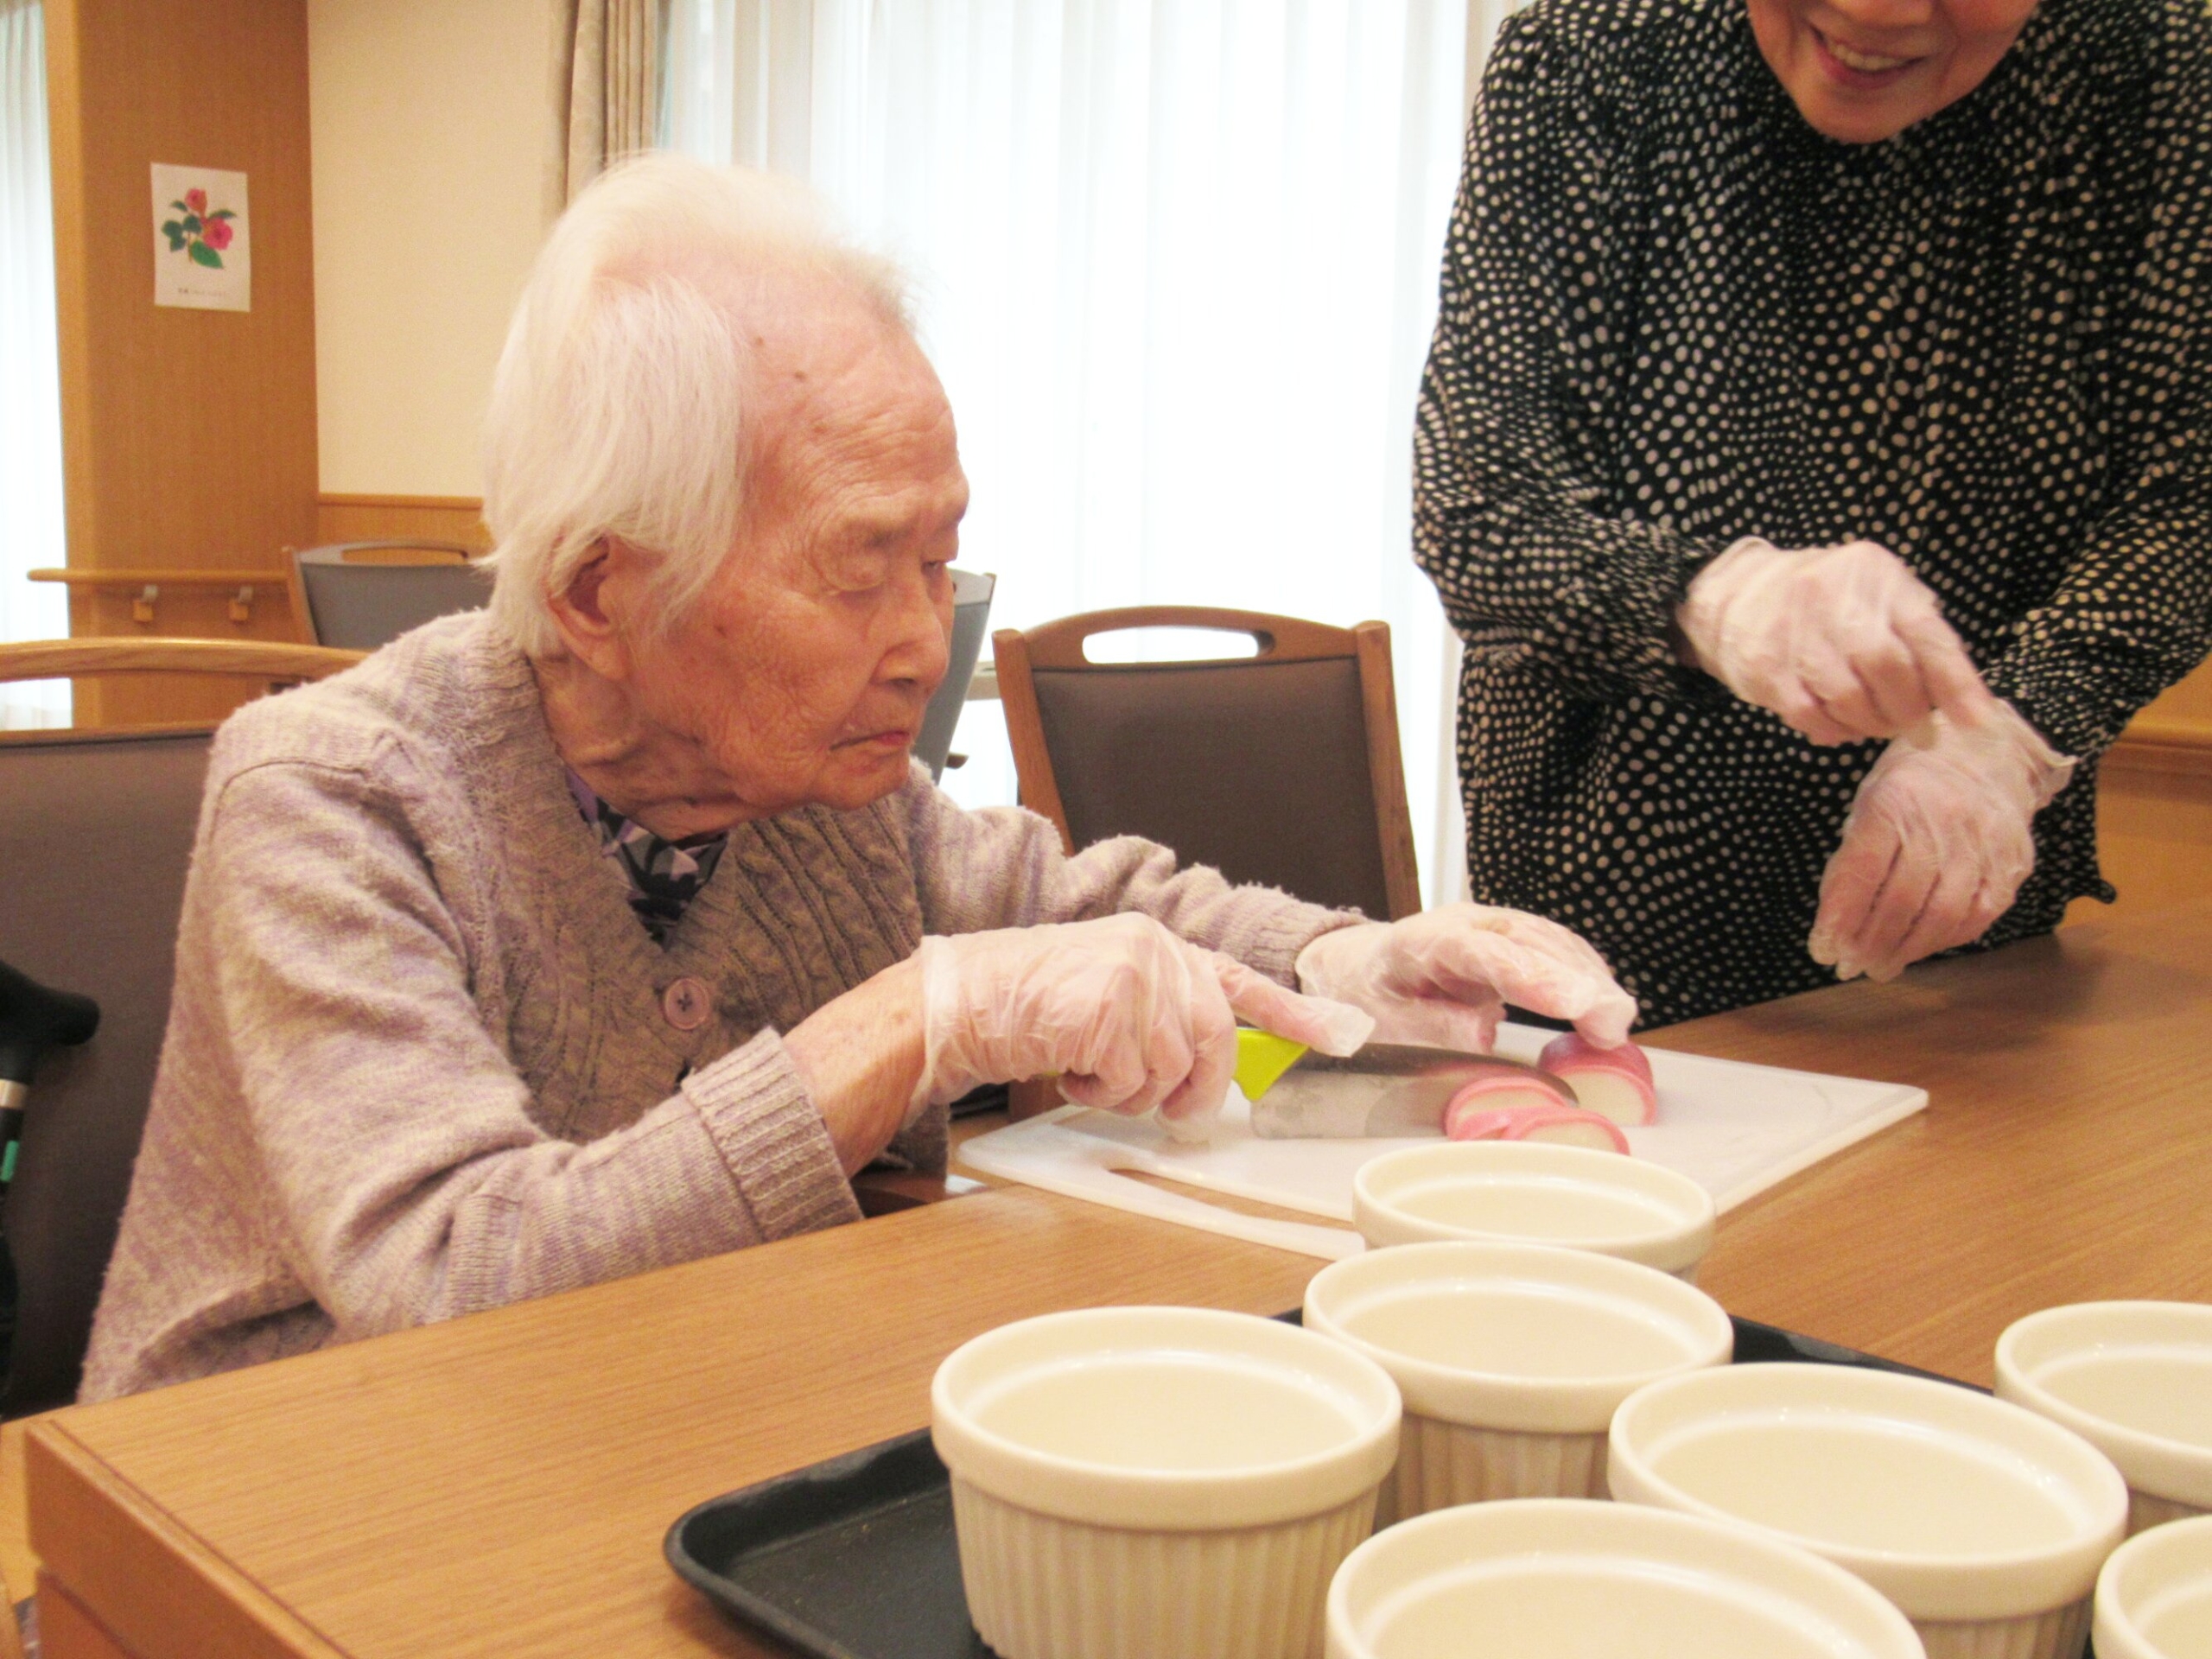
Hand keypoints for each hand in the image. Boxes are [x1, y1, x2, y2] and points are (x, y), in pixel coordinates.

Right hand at [914, 914, 1373, 1127]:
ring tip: (1086, 1072)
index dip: (1294, 1014)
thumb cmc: (1031, 1008)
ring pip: (1171, 1069)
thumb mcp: (1109, 996)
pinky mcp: (1111, 1006)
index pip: (1240, 981)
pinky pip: (1133, 1081)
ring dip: (1130, 1094)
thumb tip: (1211, 1074)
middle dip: (1192, 1089)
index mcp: (1161, 946)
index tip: (1341, 1035)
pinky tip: (1067, 1067)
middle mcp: (1157, 950)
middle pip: (1213, 1041)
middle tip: (1159, 1109)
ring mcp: (1136, 974)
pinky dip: (1100, 1092)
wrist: (965, 999)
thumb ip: (1163, 1017)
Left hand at [1294, 903, 1636, 1051]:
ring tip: (1617, 1021)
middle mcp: (1461, 923)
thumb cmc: (1364, 996)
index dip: (1531, 975)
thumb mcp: (1380, 1021)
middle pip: (1527, 941)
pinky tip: (1602, 1001)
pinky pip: (1552, 948)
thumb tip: (1483, 1034)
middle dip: (1576, 979)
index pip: (1481, 952)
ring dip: (1588, 977)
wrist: (1356, 964)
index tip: (1572, 1002)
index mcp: (1420, 942)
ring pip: (1548, 940)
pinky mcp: (1508, 939)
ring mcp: (1488, 926)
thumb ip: (1429, 1026)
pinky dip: (1582, 973)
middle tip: (1614, 1023)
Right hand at [1678, 537, 1991, 743]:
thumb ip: (1917, 634)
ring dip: (1871, 724)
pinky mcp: (1764, 665)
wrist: (1739, 593)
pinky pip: (1810, 714)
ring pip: (1849, 697)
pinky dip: (1833, 730)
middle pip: (1887, 667)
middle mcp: (1833, 595)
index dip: (1956, 682)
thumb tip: (1961, 701)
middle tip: (1915, 727)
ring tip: (1874, 724)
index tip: (1977, 721)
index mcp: (1875, 575)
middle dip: (1908, 710)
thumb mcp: (1877, 594)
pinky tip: (1839, 726)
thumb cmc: (1828, 600)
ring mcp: (1794, 630)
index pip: (1925, 631)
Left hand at [1810, 701, 2074, 981]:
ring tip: (1880, 967)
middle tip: (1850, 967)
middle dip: (1871, 942)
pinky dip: (1943, 939)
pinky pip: (1977, 916)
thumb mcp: (1869, 803)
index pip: (1862, 871)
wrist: (1987, 752)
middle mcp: (1942, 822)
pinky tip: (1919, 948)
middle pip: (1903, 900)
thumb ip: (1852, 859)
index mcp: (1895, 801)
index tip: (1822, 949)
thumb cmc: (1913, 783)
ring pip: (1942, 915)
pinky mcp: (2010, 864)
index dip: (1841, 917)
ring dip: (1906, 950)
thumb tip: (1833, 925)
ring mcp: (1983, 845)